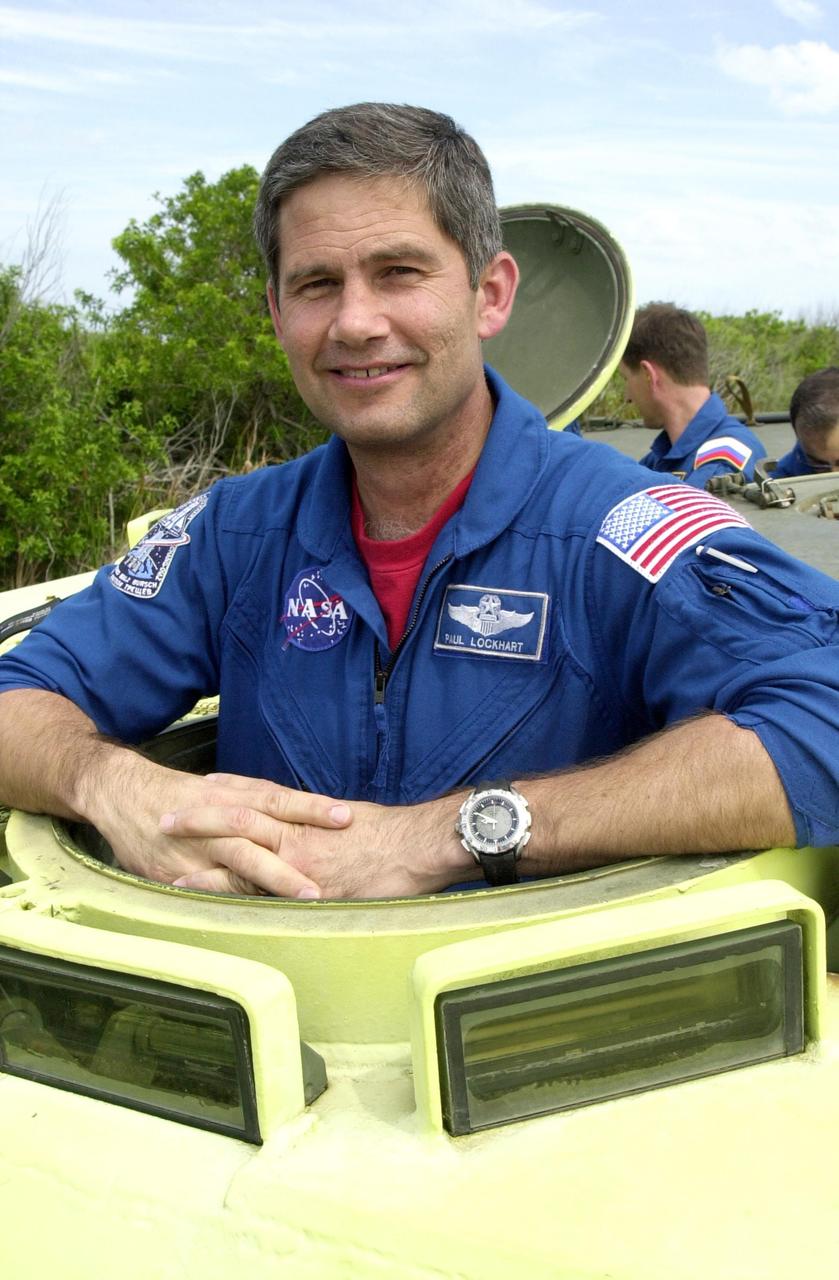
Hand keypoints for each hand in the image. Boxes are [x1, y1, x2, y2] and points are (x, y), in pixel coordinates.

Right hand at [79, 753, 353, 897]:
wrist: (124, 794)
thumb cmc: (183, 796)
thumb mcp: (222, 790)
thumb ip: (258, 804)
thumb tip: (302, 818)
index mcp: (234, 795)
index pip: (280, 800)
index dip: (312, 808)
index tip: (346, 816)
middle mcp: (220, 817)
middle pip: (265, 830)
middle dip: (298, 850)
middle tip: (330, 870)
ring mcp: (199, 846)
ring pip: (241, 860)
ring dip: (275, 878)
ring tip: (306, 896)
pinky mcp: (177, 871)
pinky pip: (207, 888)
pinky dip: (227, 898)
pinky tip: (250, 914)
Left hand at [163, 775, 472, 897]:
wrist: (419, 847)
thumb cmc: (396, 837)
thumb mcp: (357, 824)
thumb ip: (329, 828)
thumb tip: (321, 829)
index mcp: (309, 816)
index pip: (261, 796)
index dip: (229, 790)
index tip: (202, 785)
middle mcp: (297, 832)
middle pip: (237, 818)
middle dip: (199, 818)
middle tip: (162, 817)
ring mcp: (297, 860)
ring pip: (237, 851)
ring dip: (198, 853)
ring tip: (163, 855)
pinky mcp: (304, 889)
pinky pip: (255, 889)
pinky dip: (223, 890)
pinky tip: (198, 895)